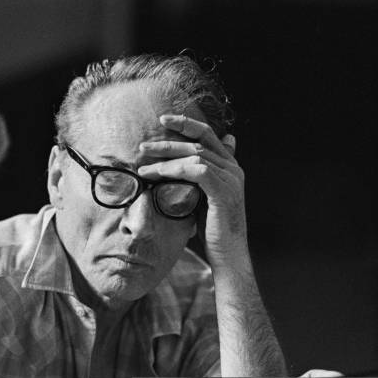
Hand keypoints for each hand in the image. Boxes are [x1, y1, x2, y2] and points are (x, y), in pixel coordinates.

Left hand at [138, 114, 246, 267]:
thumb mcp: (203, 199)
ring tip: (143, 167)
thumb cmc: (213, 231)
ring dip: (165, 159)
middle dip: (168, 141)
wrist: (228, 256)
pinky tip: (157, 175)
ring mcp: (231, 180)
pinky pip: (196, 171)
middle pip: (199, 142)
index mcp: (230, 167)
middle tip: (143, 146)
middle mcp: (233, 169)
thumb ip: (197, 179)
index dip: (186, 123)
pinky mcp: (223, 192)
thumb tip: (187, 165)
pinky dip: (174, 170)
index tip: (163, 120)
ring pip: (195, 155)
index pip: (208, 135)